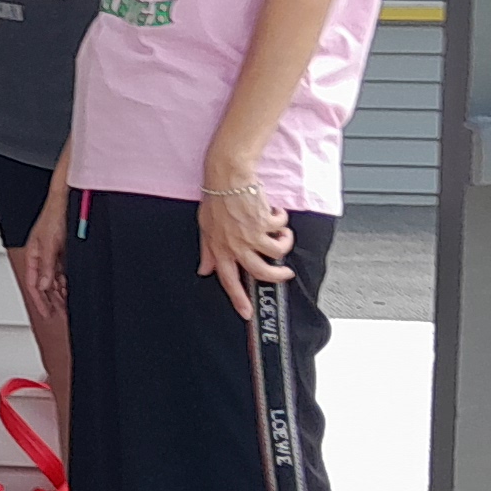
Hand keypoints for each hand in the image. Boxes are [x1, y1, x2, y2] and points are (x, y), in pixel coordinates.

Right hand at [16, 197, 68, 316]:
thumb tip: (45, 285)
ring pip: (55, 280)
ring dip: (60, 294)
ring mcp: (53, 255)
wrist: (65, 201)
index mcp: (33, 255)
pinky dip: (67, 283)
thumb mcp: (50, 244)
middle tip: (60, 315)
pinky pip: (64, 272)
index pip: (34, 284)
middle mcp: (42, 257)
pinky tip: (72, 290)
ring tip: (68, 306)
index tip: (46, 315)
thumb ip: (47, 266)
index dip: (40, 302)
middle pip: (45, 285)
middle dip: (51, 301)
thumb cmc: (54, 216)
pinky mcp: (64, 252)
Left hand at [197, 175, 295, 313]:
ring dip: (284, 243)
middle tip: (286, 273)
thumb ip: (208, 252)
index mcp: (220, 249)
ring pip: (278, 253)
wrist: (227, 176)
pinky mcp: (265, 221)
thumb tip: (204, 271)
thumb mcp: (205, 228)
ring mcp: (252, 234)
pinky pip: (282, 229)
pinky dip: (282, 221)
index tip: (247, 314)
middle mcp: (236, 245)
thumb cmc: (216, 200)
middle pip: (262, 273)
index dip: (238, 299)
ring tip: (281, 234)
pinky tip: (275, 211)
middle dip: (278, 277)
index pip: (228, 280)